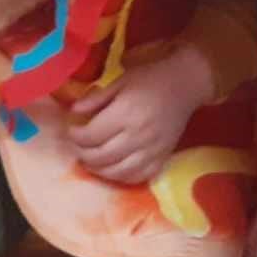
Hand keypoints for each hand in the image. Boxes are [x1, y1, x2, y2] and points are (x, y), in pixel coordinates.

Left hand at [65, 47, 214, 185]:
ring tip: (90, 162)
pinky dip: (123, 177)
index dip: (76, 136)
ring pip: (118, 172)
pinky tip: (113, 170)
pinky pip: (139, 176)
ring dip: (99, 170)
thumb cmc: (150, 78)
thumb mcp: (120, 81)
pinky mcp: (163, 157)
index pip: (92, 135)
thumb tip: (73, 111)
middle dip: (83, 154)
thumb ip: (96, 98)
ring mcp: (152, 150)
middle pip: (102, 156)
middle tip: (77, 148)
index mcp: (125, 114)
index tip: (72, 130)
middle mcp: (138, 136)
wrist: (185, 85)